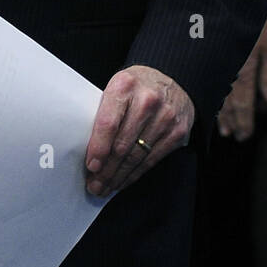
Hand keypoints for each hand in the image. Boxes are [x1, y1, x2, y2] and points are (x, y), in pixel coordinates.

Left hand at [84, 65, 194, 196]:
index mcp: (125, 85)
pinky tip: (124, 180)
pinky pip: (152, 160)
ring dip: (119, 176)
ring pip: (136, 156)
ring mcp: (165, 117)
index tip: (91, 166)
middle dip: (106, 170)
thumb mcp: (117, 88)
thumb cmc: (136, 88)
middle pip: (122, 144)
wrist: (172, 79)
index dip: (98, 148)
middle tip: (95, 184)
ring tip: (106, 187)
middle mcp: (148, 100)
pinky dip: (135, 174)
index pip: (109, 123)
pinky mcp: (177, 132)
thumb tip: (89, 151)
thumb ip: (104, 112)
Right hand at [217, 7, 266, 140]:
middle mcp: (226, 71)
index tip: (244, 136)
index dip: (245, 121)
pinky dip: (209, 94)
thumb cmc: (259, 16)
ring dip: (219, 113)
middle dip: (232, 121)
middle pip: (228, 103)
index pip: (244, 104)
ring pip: (215, 94)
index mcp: (244, 70)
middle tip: (233, 136)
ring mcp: (215, 63)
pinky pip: (206, 80)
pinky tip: (209, 101)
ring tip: (222, 128)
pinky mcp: (207, 53)